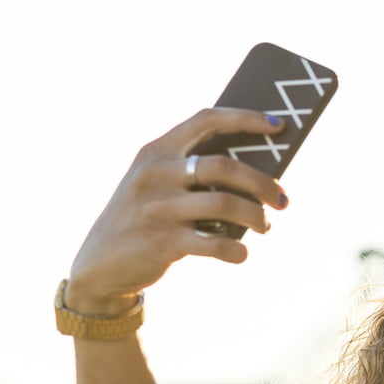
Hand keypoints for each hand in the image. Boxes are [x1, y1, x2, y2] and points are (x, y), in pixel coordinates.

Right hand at [64, 108, 291, 313]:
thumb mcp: (157, 186)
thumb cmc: (145, 219)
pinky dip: (236, 251)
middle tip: (283, 199)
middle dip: (262, 183)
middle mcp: (155, 174)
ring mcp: (157, 207)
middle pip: (224, 166)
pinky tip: (242, 254)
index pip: (205, 120)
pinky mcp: (162, 241)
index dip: (245, 119)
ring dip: (256, 217)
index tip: (278, 125)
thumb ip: (193, 173)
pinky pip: (215, 244)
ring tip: (265, 226)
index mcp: (156, 151)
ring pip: (225, 203)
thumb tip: (259, 173)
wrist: (100, 265)